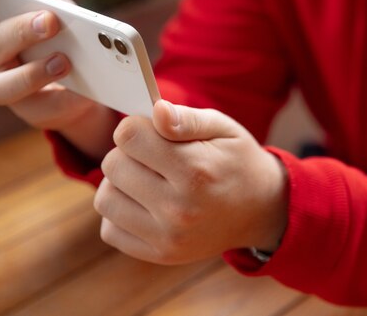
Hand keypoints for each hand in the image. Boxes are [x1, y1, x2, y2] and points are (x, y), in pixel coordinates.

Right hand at [0, 0, 115, 158]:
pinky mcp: (26, 108)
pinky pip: (39, 106)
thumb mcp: (57, 6)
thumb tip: (55, 9)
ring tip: (64, 61)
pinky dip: (62, 98)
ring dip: (35, 72)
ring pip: (4, 84)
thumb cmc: (60, 34)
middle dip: (22, 30)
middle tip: (50, 22)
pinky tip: (81, 91)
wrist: (79, 82)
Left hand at [94, 100, 287, 264]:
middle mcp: (178, 208)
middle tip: (151, 156)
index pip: (129, 137)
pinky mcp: (159, 254)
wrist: (260, 210)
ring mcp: (167, 237)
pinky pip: (110, 230)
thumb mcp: (223, 129)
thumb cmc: (236, 161)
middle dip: (126, 153)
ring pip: (105, 199)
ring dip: (118, 184)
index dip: (135, 127)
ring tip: (144, 178)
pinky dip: (120, 213)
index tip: (149, 131)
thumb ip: (187, 118)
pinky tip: (142, 203)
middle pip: (112, 165)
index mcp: (194, 171)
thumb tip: (157, 111)